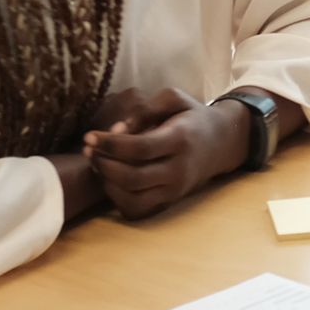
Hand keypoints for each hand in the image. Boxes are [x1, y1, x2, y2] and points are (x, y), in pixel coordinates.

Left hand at [83, 95, 247, 219]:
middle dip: (103, 164)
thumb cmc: (191, 117)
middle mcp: (178, 170)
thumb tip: (118, 130)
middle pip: (132, 178)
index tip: (89, 136)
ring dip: (107, 183)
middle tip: (88, 149)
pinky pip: (137, 210)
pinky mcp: (169, 202)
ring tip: (97, 163)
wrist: (221, 143)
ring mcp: (174, 190)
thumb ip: (144, 109)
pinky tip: (111, 180)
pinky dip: (117, 199)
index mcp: (180, 140)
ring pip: (132, 199)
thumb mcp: (173, 99)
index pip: (140, 148)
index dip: (110, 144)